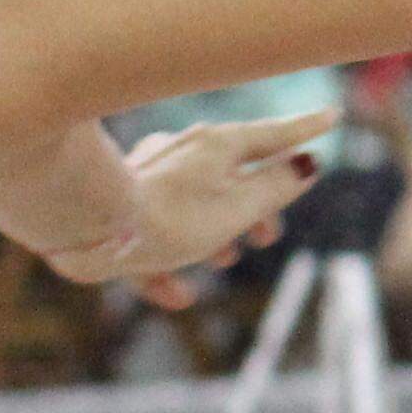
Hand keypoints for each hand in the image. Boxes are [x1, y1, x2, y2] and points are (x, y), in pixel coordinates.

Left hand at [39, 107, 337, 308]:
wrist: (78, 224)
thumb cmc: (164, 217)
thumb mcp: (236, 209)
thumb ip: (276, 188)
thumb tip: (307, 164)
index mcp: (217, 146)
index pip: (274, 135)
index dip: (306, 130)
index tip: (333, 117)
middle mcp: (182, 150)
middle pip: (231, 173)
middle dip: (254, 207)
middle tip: (267, 236)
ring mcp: (147, 174)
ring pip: (192, 201)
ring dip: (213, 233)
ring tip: (222, 261)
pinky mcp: (116, 203)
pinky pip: (151, 230)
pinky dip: (171, 259)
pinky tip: (178, 295)